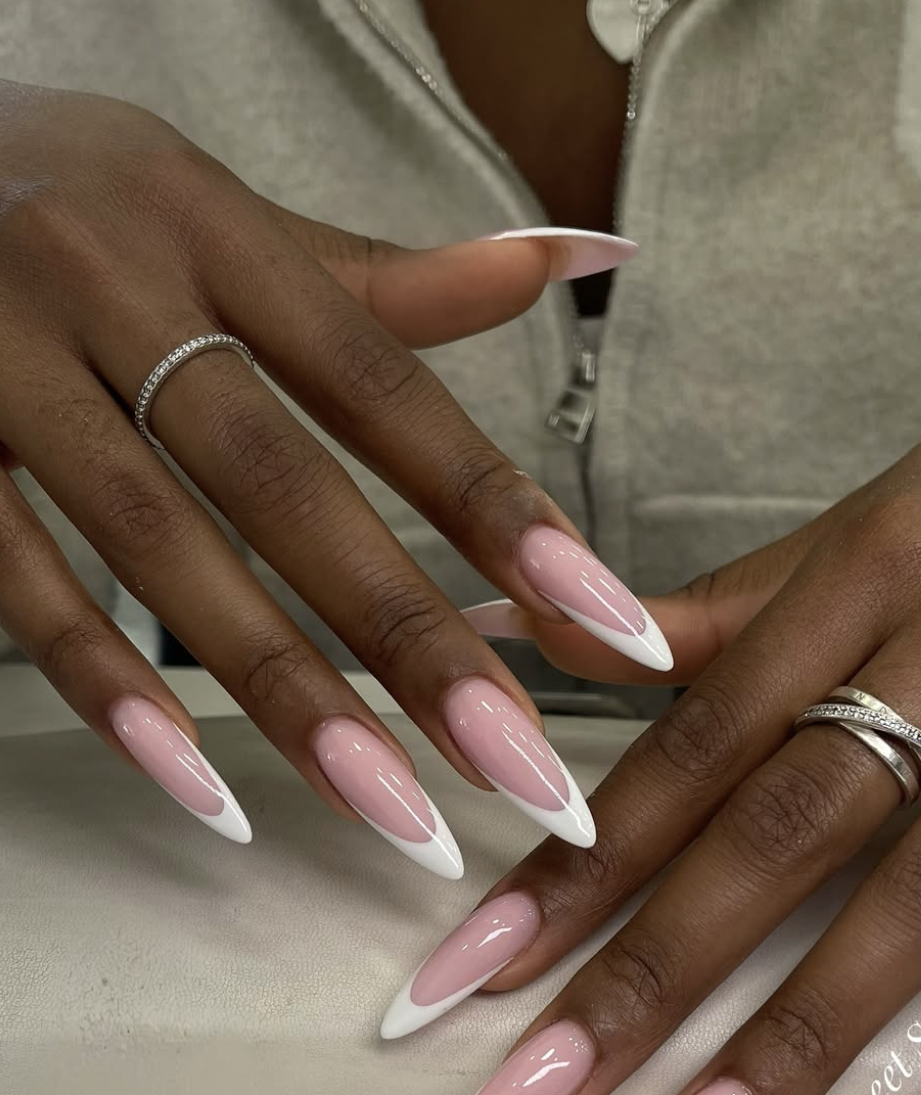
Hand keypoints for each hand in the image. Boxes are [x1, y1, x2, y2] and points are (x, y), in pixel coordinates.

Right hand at [0, 81, 655, 864]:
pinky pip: (19, 579)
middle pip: (288, 487)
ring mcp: (6, 364)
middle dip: (412, 638)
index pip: (386, 392)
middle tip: (519, 766)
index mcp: (217, 233)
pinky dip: (107, 683)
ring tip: (390, 807)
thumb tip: (568, 259)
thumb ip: (393, 279)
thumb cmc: (91, 204)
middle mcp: (115, 288)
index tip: (604, 622)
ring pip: (162, 547)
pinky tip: (200, 781)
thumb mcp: (233, 219)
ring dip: (284, 691)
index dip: (498, 511)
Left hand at [392, 382, 920, 1094]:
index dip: (581, 858)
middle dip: (650, 975)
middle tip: (534, 1094)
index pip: (694, 740)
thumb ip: (702, 614)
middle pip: (782, 829)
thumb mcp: (853, 534)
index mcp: (863, 575)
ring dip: (799, 1041)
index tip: (480, 970)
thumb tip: (519, 622)